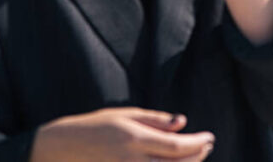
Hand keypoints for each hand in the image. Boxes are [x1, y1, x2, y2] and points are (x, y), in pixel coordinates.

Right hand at [31, 108, 213, 160]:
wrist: (62, 149)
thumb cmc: (95, 126)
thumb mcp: (125, 115)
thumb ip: (155, 120)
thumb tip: (182, 121)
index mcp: (135, 139)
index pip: (177, 146)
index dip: (198, 143)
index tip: (209, 136)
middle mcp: (132, 161)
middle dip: (197, 156)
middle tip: (207, 145)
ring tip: (196, 156)